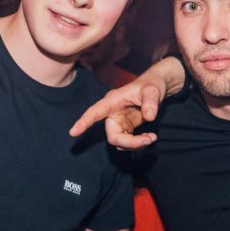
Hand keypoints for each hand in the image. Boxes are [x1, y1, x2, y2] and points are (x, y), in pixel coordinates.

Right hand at [68, 59, 182, 148]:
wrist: (156, 88)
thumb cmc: (151, 85)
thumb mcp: (153, 91)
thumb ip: (151, 102)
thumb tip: (149, 117)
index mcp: (113, 101)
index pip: (95, 112)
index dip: (84, 122)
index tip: (73, 132)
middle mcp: (112, 113)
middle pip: (113, 136)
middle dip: (130, 143)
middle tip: (149, 139)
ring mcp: (118, 122)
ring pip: (120, 142)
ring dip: (136, 144)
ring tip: (152, 137)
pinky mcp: (125, 128)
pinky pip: (127, 142)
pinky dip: (138, 143)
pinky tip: (150, 137)